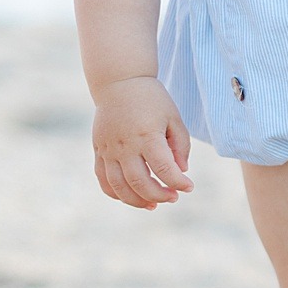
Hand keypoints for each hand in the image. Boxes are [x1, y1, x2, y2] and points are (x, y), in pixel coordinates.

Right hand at [91, 77, 192, 208]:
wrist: (119, 83)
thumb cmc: (152, 100)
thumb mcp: (174, 118)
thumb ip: (180, 146)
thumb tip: (181, 171)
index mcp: (146, 135)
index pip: (164, 169)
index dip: (179, 183)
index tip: (189, 187)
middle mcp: (124, 145)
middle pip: (140, 182)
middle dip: (160, 196)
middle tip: (174, 197)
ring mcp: (108, 149)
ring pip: (118, 186)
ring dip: (137, 201)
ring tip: (154, 204)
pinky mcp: (98, 150)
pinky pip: (103, 179)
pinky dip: (116, 193)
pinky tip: (133, 197)